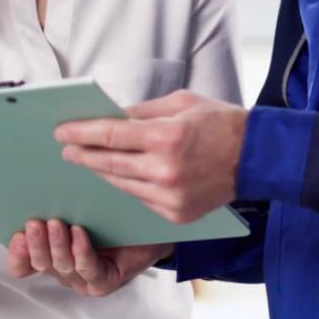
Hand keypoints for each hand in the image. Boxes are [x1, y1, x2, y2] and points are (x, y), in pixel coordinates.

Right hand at [6, 219, 167, 297]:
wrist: (153, 231)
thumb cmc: (114, 219)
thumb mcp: (78, 209)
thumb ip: (55, 206)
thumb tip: (35, 183)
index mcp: (52, 255)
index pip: (23, 264)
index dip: (18, 253)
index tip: (16, 234)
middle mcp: (65, 270)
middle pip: (41, 264)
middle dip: (36, 244)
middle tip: (34, 224)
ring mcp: (84, 279)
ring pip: (63, 267)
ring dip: (57, 246)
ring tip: (56, 224)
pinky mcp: (104, 282)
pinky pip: (88, 269)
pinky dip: (81, 251)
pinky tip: (80, 235)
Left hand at [53, 90, 244, 224]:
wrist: (257, 157)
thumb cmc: (220, 123)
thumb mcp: (180, 103)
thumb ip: (142, 112)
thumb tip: (111, 118)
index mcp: (166, 137)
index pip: (110, 135)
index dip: (81, 133)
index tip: (61, 132)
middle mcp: (165, 171)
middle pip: (109, 164)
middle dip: (84, 155)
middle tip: (66, 149)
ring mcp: (170, 197)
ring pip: (122, 185)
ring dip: (102, 173)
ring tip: (89, 162)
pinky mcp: (176, 215)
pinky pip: (141, 199)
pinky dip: (128, 186)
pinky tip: (118, 177)